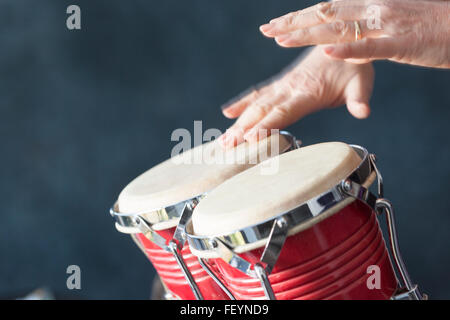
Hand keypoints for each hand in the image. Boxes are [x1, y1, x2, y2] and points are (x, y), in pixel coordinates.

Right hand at [219, 46, 373, 146]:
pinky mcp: (282, 83)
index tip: (250, 139)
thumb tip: (363, 112)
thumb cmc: (355, 64)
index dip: (267, 125)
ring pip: (256, 105)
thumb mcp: (361, 81)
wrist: (345, 37)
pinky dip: (242, 103)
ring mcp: (284, 85)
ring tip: (222, 140)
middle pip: (262, 111)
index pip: (284, 111)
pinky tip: (228, 112)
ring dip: (238, 122)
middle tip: (225, 146)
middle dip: (243, 129)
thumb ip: (358, 98)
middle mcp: (291, 88)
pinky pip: (259, 93)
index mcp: (309, 91)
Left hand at [260, 0, 449, 67]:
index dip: (298, 19)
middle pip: (325, 15)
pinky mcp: (403, 42)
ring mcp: (387, 25)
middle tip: (266, 30)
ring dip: (308, 33)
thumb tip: (341, 42)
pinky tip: (326, 51)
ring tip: (281, 38)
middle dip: (293, 24)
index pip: (326, 11)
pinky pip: (371, 46)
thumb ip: (364, 33)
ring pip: (340, 28)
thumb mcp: (390, 27)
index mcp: (369, 7)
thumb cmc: (429, 27)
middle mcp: (373, 10)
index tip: (272, 26)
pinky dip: (347, 49)